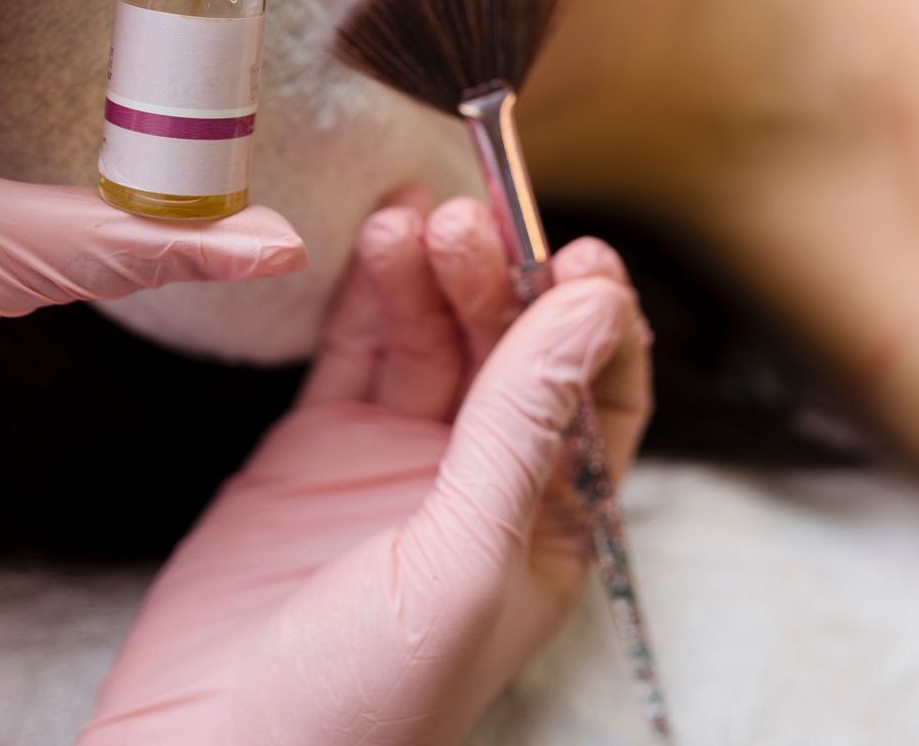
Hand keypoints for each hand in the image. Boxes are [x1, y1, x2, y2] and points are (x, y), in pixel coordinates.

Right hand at [81, 198, 653, 745]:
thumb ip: (521, 426)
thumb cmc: (360, 705)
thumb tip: (590, 306)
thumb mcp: (463, 560)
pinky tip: (376, 240)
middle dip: (499, 279)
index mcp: (549, 530)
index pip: (601, 399)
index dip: (595, 323)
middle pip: (513, 351)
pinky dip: (368, 295)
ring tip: (414, 220)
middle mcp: (482, 487)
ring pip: (435, 338)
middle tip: (469, 221)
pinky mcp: (317, 449)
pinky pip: (359, 350)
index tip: (578, 255)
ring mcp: (397, 463)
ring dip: (432, 273)